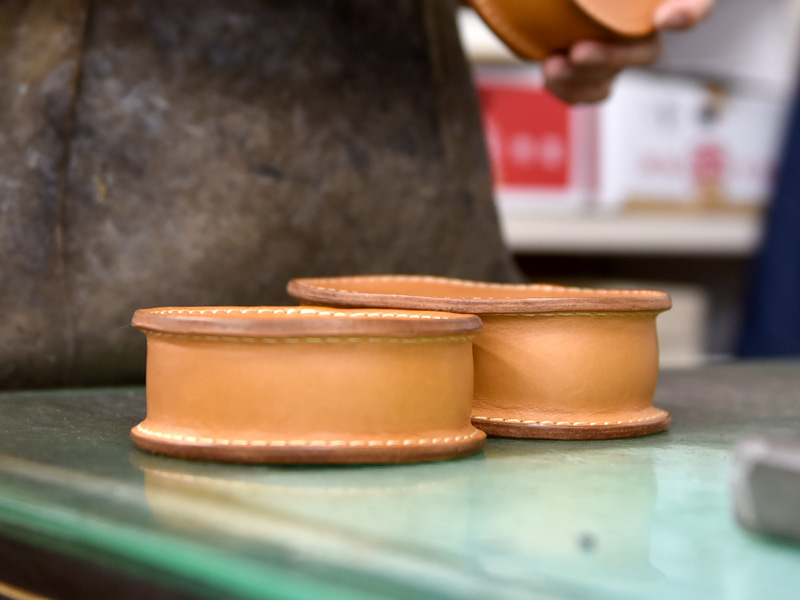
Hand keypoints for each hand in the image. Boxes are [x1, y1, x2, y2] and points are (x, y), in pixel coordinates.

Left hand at [542, 0, 714, 103]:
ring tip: (553, 65)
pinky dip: (571, 90)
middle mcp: (647, 18)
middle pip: (646, 50)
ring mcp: (623, 45)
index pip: (694, 3)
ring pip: (617, 73)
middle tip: (579, 51)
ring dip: (586, 77)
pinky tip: (550, 74)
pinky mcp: (599, 67)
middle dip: (613, 56)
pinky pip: (594, 90)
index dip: (688, 11)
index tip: (667, 18)